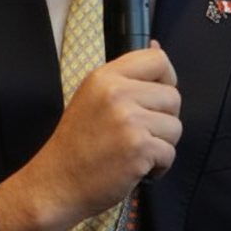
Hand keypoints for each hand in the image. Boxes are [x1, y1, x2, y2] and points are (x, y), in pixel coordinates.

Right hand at [40, 44, 181, 216]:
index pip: (158, 59)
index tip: (156, 97)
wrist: (55, 183)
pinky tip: (135, 168)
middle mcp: (117, 93)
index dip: (166, 79)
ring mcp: (128, 121)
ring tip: (134, 151)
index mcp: (106, 76)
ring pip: (175, 127)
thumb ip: (125, 75)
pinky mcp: (138, 149)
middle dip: (163, 119)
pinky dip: (158, 167)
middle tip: (140, 133)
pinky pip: (170, 153)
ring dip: (161, 145)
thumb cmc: (76, 143)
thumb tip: (157, 46)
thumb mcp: (93, 95)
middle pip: (173, 97)